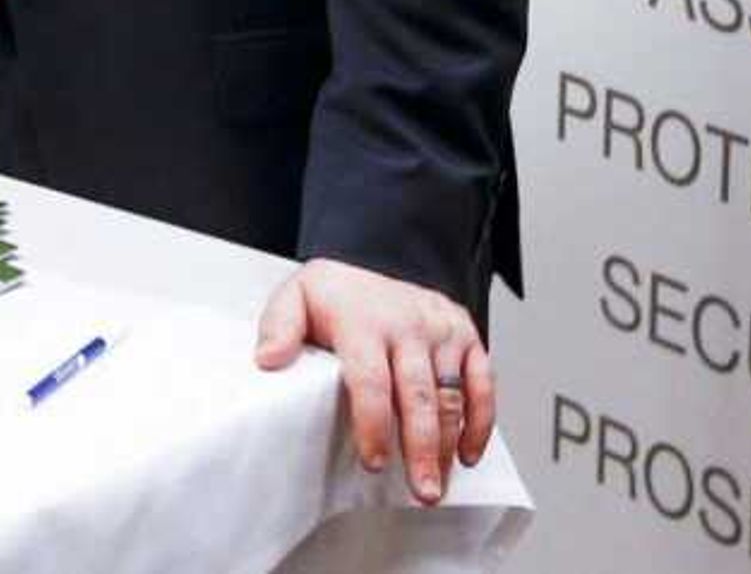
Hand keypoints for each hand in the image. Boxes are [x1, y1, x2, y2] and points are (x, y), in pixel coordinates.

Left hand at [254, 258, 494, 504]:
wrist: (373, 258)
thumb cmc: (336, 294)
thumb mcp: (295, 298)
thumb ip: (279, 328)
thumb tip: (267, 359)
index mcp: (363, 320)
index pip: (371, 379)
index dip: (373, 425)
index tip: (375, 462)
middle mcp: (408, 324)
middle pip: (418, 395)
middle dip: (421, 448)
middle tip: (421, 491)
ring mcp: (441, 330)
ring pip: (452, 395)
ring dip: (448, 446)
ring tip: (437, 485)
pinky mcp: (466, 335)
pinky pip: (483, 383)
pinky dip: (480, 422)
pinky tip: (466, 453)